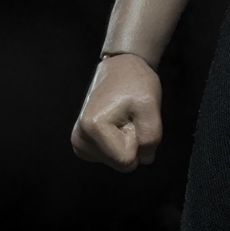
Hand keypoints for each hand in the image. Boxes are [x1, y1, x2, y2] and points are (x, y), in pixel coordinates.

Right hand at [71, 54, 162, 171]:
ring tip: (123, 117)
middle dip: (132, 142)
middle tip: (129, 118)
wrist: (121, 67)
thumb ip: (151, 137)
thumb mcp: (151, 106)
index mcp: (92, 128)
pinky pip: (111, 157)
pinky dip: (119, 142)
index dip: (138, 140)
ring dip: (126, 141)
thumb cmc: (135, 82)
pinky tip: (117, 122)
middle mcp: (79, 138)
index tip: (133, 118)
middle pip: (120, 163)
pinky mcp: (83, 143)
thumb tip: (145, 159)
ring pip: (116, 161)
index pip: (127, 161)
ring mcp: (79, 141)